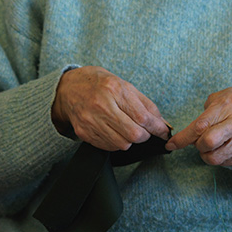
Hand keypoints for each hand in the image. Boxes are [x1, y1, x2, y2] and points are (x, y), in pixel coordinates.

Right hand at [51, 66, 169, 150]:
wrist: (68, 87)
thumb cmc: (99, 84)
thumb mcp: (124, 85)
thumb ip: (145, 105)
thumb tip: (162, 124)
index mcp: (114, 90)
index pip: (143, 117)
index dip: (157, 128)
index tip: (163, 132)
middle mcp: (101, 105)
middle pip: (134, 134)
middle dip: (144, 136)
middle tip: (144, 131)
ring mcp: (90, 120)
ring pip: (122, 144)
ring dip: (130, 140)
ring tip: (127, 130)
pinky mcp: (83, 132)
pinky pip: (108, 147)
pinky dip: (117, 142)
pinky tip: (114, 132)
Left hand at [166, 88, 231, 165]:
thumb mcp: (219, 98)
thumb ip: (204, 113)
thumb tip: (188, 134)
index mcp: (229, 105)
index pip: (200, 125)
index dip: (183, 138)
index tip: (171, 145)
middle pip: (208, 143)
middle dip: (197, 146)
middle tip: (198, 142)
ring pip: (216, 157)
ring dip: (206, 155)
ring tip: (209, 147)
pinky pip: (227, 162)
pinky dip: (219, 158)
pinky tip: (222, 148)